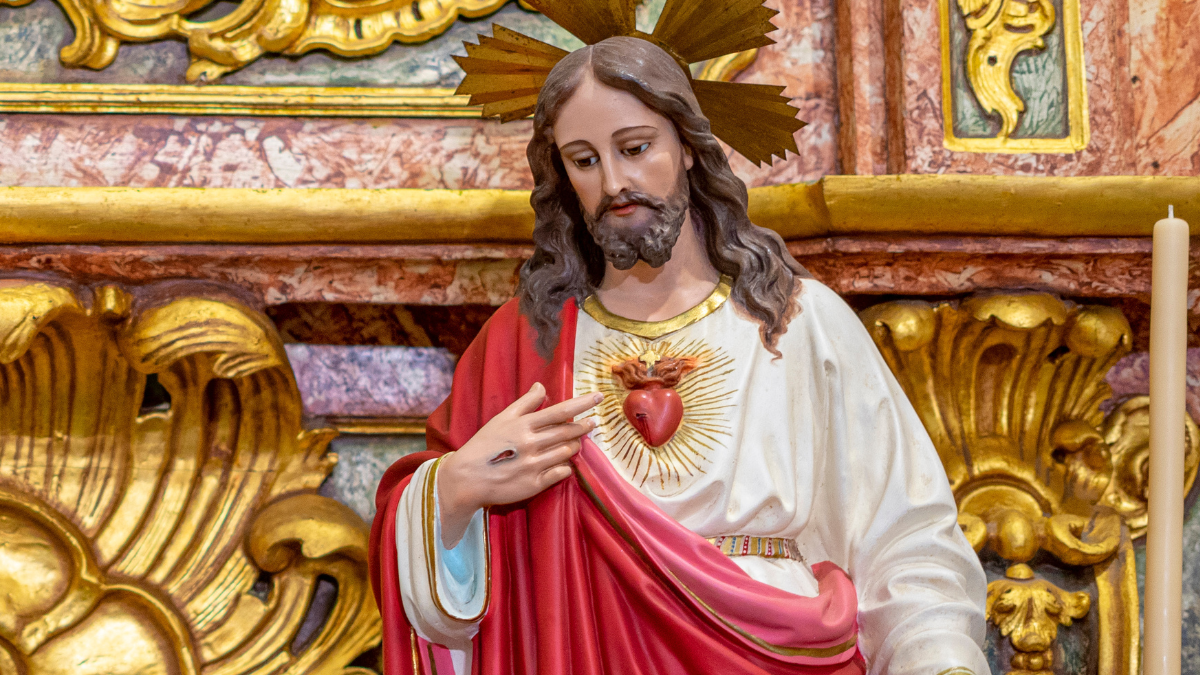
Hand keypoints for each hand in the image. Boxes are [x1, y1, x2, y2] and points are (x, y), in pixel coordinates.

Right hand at [437, 383, 601, 546]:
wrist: (466, 479)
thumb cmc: (484, 446)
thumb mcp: (501, 419)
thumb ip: (524, 403)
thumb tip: (541, 386)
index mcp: (523, 425)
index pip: (560, 411)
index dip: (582, 403)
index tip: (599, 397)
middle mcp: (531, 444)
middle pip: (568, 431)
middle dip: (584, 426)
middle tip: (593, 422)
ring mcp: (534, 466)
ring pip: (567, 451)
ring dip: (574, 445)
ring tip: (573, 442)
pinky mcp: (535, 485)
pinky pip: (562, 472)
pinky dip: (565, 466)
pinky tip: (561, 462)